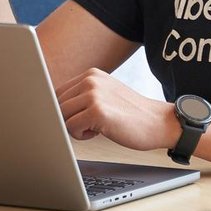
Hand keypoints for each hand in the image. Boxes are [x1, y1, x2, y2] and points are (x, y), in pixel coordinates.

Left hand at [56, 69, 173, 151]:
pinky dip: (81, 135)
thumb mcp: (106, 95)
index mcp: (91, 74)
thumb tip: (52, 106)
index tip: (75, 118)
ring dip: (74, 128)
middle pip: (57, 104)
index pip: (58, 92)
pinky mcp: (96, 111)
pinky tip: (99, 132)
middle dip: (68, 119)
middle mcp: (90, 80)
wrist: (158, 122)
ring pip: (61, 116)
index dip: (64, 110)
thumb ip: (83, 95)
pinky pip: (70, 127)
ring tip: (95, 128)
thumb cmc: (131, 114)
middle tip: (90, 125)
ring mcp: (93, 94)